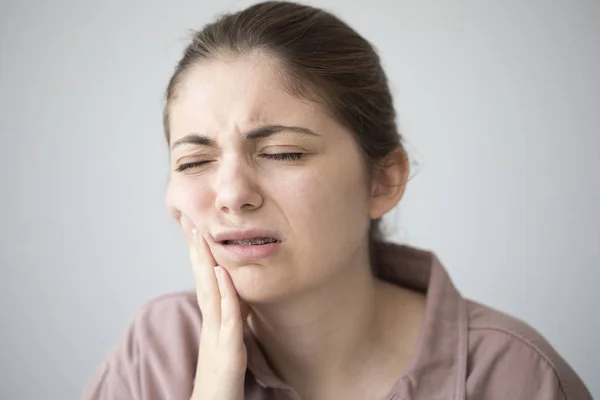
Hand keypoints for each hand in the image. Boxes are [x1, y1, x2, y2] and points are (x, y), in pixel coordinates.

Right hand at [181, 215, 248, 399]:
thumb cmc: (221, 382)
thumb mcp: (226, 346)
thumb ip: (229, 322)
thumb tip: (234, 299)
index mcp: (213, 323)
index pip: (206, 282)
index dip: (200, 256)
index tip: (196, 231)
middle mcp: (211, 325)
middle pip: (203, 280)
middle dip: (196, 250)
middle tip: (190, 221)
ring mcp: (217, 337)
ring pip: (211, 293)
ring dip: (206, 264)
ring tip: (201, 236)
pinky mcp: (228, 352)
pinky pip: (229, 319)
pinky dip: (226, 294)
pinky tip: (224, 274)